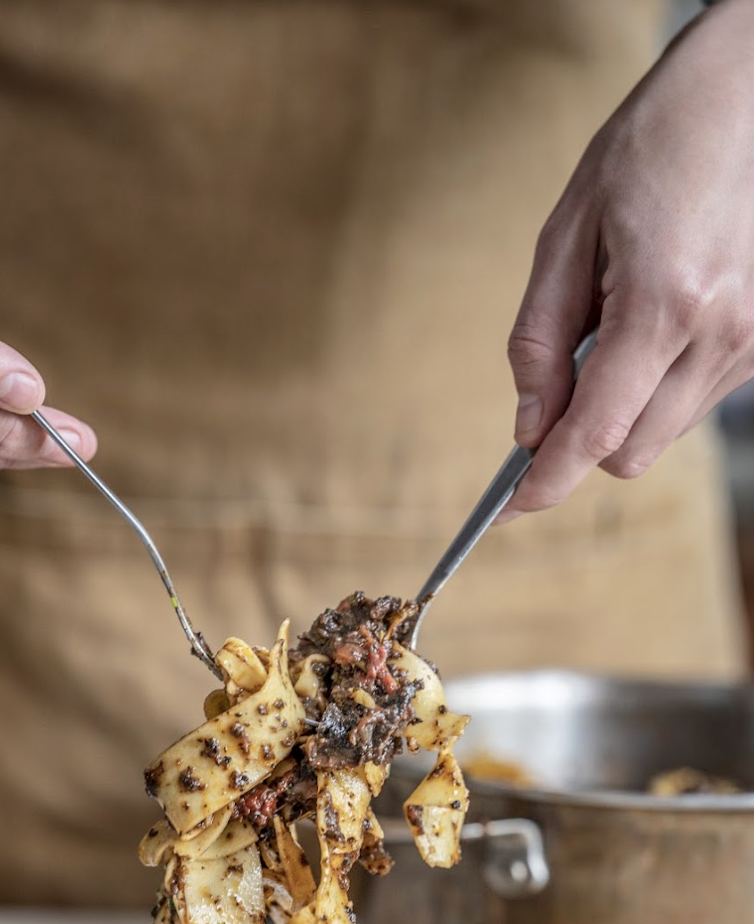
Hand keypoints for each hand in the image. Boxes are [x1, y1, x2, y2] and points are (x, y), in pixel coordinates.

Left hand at [503, 0, 753, 518]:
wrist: (744, 95)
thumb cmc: (650, 148)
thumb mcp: (566, 233)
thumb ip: (540, 341)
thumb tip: (529, 427)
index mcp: (666, 303)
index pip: (597, 432)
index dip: (547, 482)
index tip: (511, 510)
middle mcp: (722, 334)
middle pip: (630, 453)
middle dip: (582, 440)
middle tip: (553, 389)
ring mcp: (753, 341)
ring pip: (662, 433)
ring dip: (623, 410)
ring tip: (616, 323)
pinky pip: (693, 402)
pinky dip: (657, 388)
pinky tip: (655, 321)